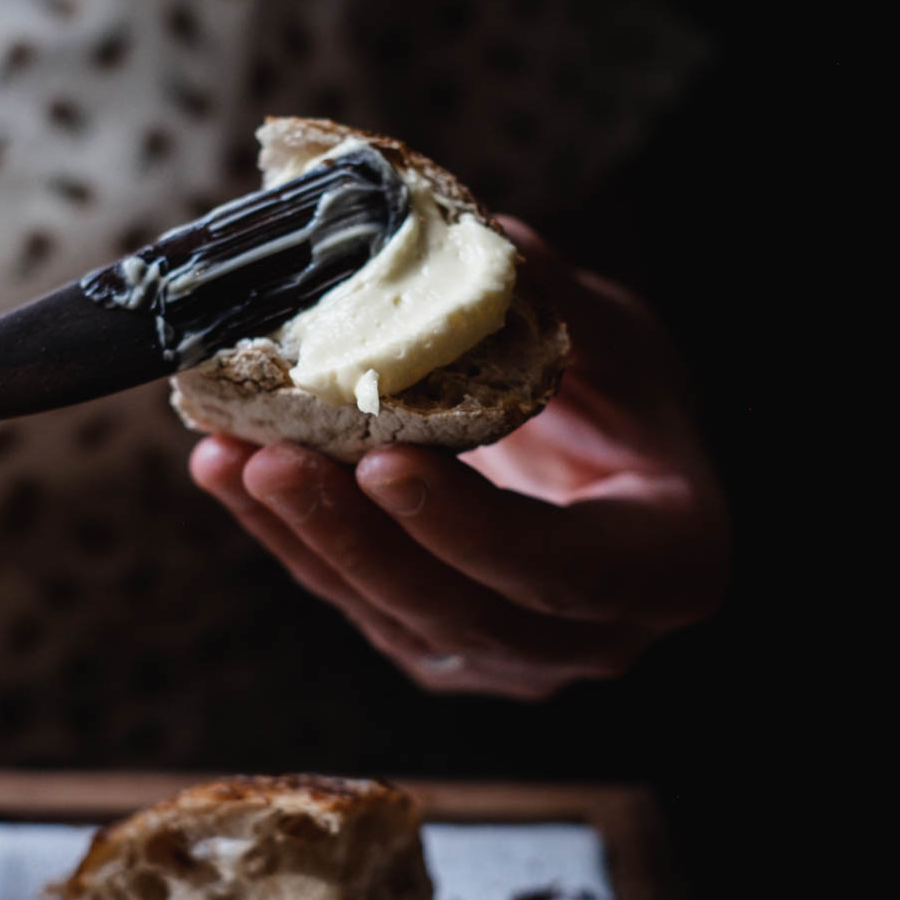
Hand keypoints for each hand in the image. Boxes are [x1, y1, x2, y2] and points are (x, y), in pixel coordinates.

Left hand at [189, 221, 729, 700]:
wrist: (612, 464)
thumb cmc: (630, 402)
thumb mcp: (622, 340)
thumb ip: (561, 304)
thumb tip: (481, 239)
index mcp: (671, 566)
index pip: (562, 568)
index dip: (469, 526)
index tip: (383, 460)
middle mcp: (596, 638)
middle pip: (462, 612)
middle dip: (355, 538)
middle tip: (271, 460)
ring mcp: (513, 660)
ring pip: (395, 618)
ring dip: (302, 537)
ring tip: (228, 455)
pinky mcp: (443, 650)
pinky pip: (359, 605)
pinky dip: (291, 540)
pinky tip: (229, 470)